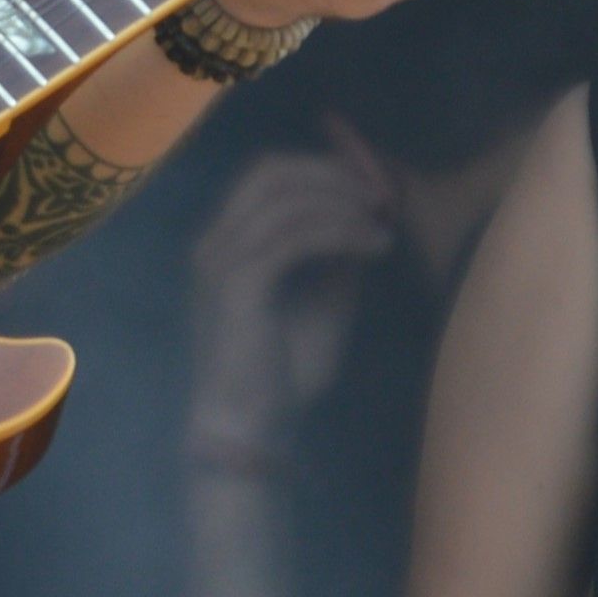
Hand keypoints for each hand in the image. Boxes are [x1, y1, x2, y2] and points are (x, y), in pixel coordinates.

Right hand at [187, 127, 396, 457]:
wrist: (250, 427)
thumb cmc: (281, 374)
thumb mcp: (321, 302)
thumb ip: (335, 257)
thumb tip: (369, 216)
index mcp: (227, 244)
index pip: (268, 176)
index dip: (323, 168)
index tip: (374, 186)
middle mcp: (215, 242)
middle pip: (270, 171)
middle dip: (331, 173)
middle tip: (380, 196)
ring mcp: (222, 260)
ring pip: (285, 197)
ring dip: (342, 202)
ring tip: (382, 224)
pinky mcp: (239, 284)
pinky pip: (294, 236)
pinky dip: (339, 231)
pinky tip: (373, 245)